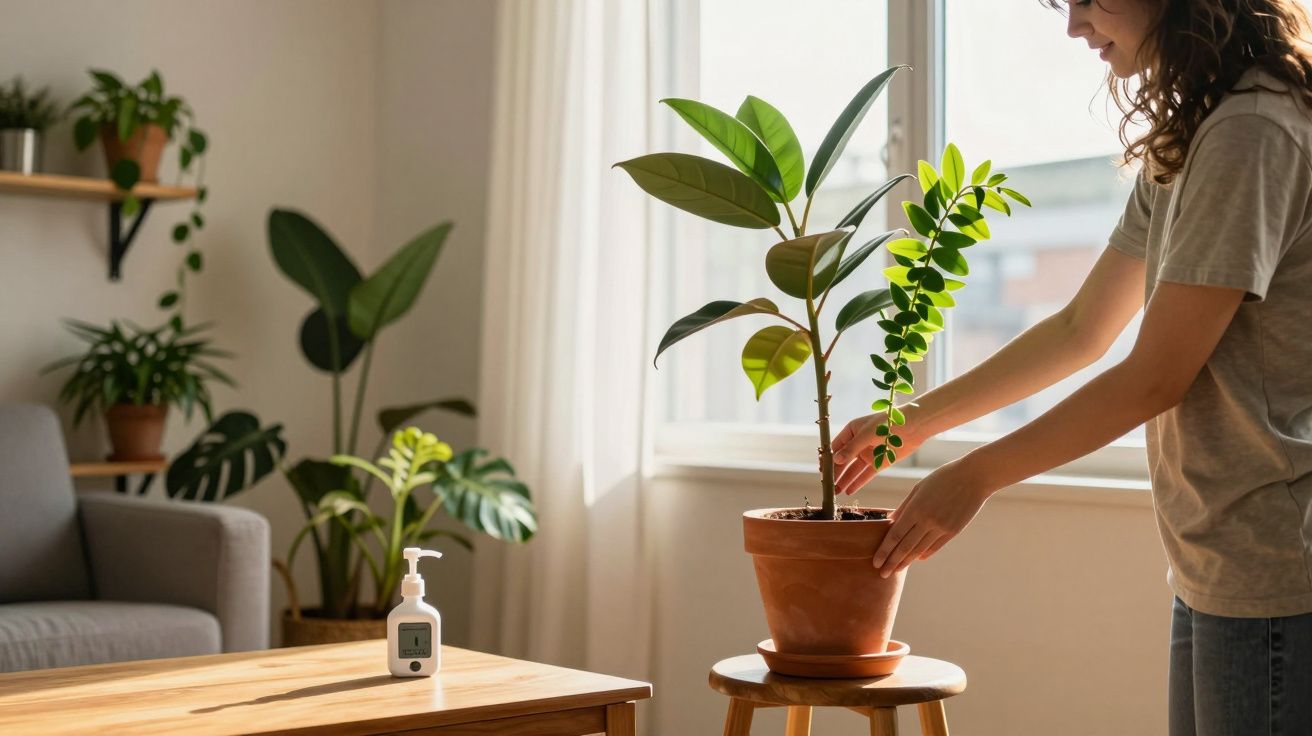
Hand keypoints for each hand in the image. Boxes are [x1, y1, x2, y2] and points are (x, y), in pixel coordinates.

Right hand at [832, 413, 924, 494]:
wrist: (914, 426)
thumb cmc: (888, 423)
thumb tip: (835, 460)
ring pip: (853, 470)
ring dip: (845, 480)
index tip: (822, 471)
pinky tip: (849, 491)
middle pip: (843, 461)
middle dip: (835, 473)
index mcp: (852, 431)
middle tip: (827, 486)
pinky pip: (866, 475)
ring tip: (836, 492)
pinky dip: (858, 483)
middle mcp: (858, 443)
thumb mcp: (867, 434)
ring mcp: (869, 453)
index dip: (828, 459)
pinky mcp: (880, 462)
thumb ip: (851, 448)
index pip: (836, 447)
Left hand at [871, 458, 991, 577]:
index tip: (875, 562)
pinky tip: (916, 559)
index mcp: (915, 509)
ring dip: (906, 561)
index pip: (895, 536)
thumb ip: (904, 507)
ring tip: (896, 569)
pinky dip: (924, 554)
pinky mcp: (953, 531)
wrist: (974, 477)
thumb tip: (891, 523)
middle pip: (905, 547)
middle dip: (892, 562)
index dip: (884, 551)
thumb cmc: (943, 478)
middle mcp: (927, 521)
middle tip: (882, 573)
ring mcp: (941, 528)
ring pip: (919, 550)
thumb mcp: (919, 488)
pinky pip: (935, 546)